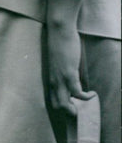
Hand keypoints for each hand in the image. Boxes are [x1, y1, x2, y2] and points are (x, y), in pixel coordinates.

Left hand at [46, 0, 90, 116]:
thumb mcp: (60, 61)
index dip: (62, 107)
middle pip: (57, 105)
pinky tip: (92, 94)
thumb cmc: (60, 42)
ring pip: (65, 104)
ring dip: (76, 109)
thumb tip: (73, 75)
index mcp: (50, 78)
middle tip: (81, 112)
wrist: (58, 30)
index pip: (53, 99)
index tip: (73, 109)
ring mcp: (60, 79)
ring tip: (87, 105)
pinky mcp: (69, 74)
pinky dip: (86, 97)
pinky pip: (77, 93)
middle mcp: (53, 81)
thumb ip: (65, 70)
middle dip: (69, 112)